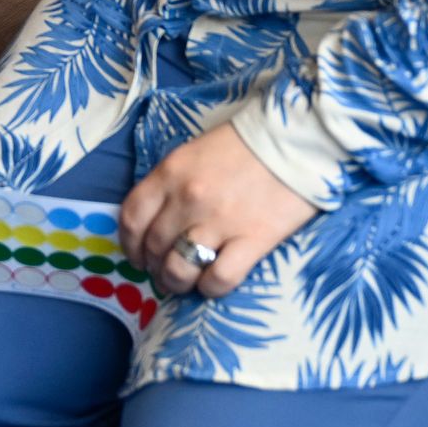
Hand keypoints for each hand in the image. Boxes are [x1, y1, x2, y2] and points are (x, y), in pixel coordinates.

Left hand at [119, 122, 317, 296]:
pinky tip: (213, 283)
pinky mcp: (252, 240)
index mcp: (170, 173)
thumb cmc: (245, 144)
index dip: (130, 245)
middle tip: (164, 273)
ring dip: (176, 283)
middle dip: (154, 267)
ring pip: (179, 269)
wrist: (297, 139)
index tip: (138, 257)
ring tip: (185, 283)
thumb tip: (161, 219)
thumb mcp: (195, 153)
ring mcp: (218, 222)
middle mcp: (187, 200)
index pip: (132, 217)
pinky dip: (211, 287)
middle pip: (154, 247)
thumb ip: (172, 183)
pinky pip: (218, 279)